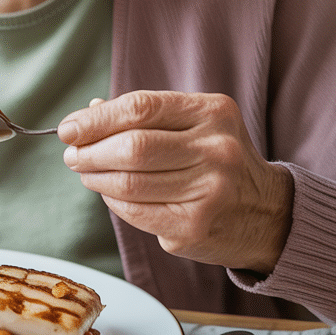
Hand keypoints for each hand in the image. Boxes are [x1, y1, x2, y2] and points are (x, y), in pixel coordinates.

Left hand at [58, 91, 293, 272]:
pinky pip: (136, 212)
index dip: (96, 120)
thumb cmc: (217, 161)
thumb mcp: (194, 125)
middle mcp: (216, 149)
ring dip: (96, 179)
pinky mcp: (195, 226)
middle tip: (72, 156)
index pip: (141, 108)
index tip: (69, 129)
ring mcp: (209, 191)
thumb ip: (144, 117)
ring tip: (86, 173)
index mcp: (213, 112)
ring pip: (129, 184)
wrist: (266, 212)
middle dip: (89, 152)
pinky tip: (111, 194)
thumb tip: (87, 114)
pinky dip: (114, 202)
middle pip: (132, 147)